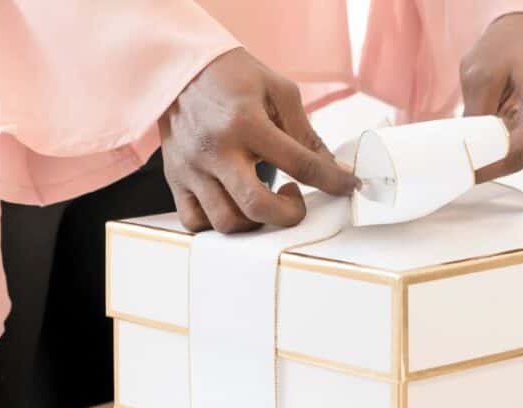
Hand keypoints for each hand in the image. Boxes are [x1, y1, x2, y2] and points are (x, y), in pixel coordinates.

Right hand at [159, 48, 358, 233]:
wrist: (179, 67)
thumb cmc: (233, 78)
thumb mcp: (278, 92)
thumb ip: (306, 135)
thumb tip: (335, 171)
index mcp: (246, 122)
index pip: (299, 164)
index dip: (332, 181)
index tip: (347, 187)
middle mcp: (216, 149)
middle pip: (256, 206)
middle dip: (288, 215)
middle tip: (295, 200)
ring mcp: (192, 168)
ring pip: (226, 222)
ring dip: (255, 222)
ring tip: (263, 199)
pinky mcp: (175, 179)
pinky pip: (195, 222)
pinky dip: (219, 224)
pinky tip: (234, 206)